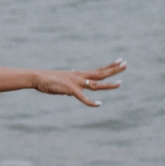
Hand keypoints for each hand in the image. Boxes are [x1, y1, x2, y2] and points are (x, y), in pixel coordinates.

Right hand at [1, 61, 124, 105]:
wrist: (38, 78)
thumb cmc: (49, 80)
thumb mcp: (63, 82)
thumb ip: (71, 86)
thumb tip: (73, 92)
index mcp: (79, 74)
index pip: (98, 70)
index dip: (110, 66)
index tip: (120, 61)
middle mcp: (80, 77)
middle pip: (101, 73)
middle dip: (114, 69)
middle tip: (126, 64)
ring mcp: (76, 83)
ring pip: (96, 84)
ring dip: (109, 85)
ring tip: (120, 83)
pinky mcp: (71, 90)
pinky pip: (83, 97)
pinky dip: (91, 102)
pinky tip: (99, 104)